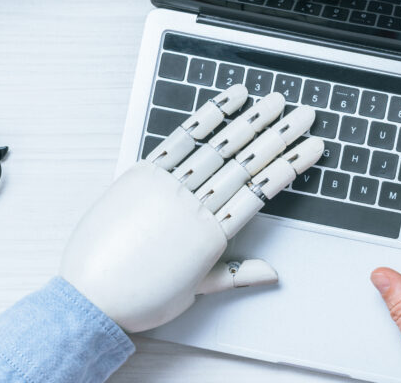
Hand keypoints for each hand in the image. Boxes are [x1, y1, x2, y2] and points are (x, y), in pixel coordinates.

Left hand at [60, 85, 322, 332]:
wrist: (89, 298)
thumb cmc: (140, 299)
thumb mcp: (194, 291)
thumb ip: (236, 276)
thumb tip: (271, 273)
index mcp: (212, 236)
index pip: (261, 191)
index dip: (289, 166)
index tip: (312, 148)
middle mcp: (194, 206)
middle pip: (246, 163)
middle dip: (280, 135)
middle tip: (305, 114)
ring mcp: (168, 187)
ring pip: (218, 147)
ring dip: (250, 121)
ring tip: (274, 102)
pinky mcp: (142, 175)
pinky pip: (180, 141)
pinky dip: (205, 119)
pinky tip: (226, 102)